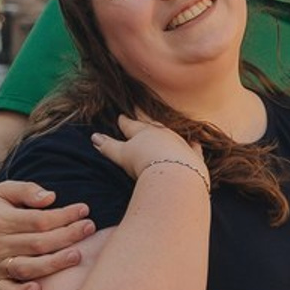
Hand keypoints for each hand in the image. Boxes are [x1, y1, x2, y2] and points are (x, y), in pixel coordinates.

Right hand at [0, 181, 95, 289]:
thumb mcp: (2, 191)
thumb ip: (26, 190)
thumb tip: (51, 197)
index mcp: (1, 220)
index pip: (39, 220)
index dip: (64, 215)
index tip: (84, 209)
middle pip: (38, 243)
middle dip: (68, 236)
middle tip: (90, 228)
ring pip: (26, 267)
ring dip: (53, 264)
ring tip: (77, 256)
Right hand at [91, 115, 207, 188]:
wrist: (174, 173)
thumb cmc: (144, 162)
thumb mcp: (121, 155)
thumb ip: (108, 146)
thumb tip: (94, 137)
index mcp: (144, 132)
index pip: (131, 125)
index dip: (125, 121)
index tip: (121, 117)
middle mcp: (163, 134)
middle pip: (152, 125)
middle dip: (145, 121)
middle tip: (141, 116)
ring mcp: (180, 143)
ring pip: (171, 134)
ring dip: (166, 132)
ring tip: (161, 130)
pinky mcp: (193, 155)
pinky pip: (193, 147)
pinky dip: (192, 145)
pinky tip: (194, 142)